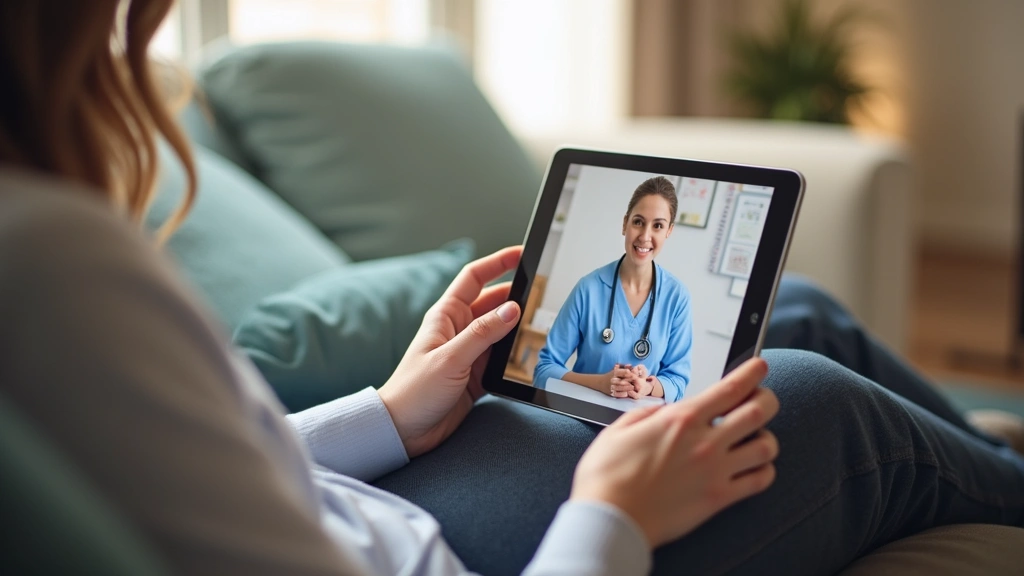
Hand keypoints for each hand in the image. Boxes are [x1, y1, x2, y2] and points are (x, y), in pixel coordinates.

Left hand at [377, 247, 522, 457]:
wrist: (402, 432)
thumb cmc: (414, 392)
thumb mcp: (450, 359)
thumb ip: (483, 333)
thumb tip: (512, 309)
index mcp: (445, 316)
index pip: (474, 278)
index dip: (497, 262)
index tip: (521, 254)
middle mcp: (458, 331)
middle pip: (492, 303)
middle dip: (516, 296)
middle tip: (541, 292)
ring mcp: (468, 353)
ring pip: (500, 332)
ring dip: (517, 329)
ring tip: (541, 324)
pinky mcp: (476, 376)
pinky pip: (501, 359)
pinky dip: (515, 357)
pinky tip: (529, 357)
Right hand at [570, 358, 778, 547]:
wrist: (610, 518)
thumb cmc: (607, 477)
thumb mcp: (619, 429)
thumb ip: (648, 413)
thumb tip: (666, 411)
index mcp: (681, 420)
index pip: (731, 387)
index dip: (752, 372)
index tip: (759, 366)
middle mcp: (704, 442)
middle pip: (759, 411)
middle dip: (767, 399)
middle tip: (763, 399)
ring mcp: (715, 471)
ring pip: (766, 446)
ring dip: (766, 437)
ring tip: (756, 438)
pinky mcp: (718, 499)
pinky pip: (759, 481)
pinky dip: (764, 470)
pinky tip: (754, 467)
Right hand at [608, 364, 636, 397]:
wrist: (600, 382)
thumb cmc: (611, 375)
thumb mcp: (616, 369)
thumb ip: (624, 367)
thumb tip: (630, 365)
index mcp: (614, 373)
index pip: (621, 372)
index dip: (627, 373)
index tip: (633, 374)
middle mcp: (612, 380)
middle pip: (620, 380)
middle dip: (628, 381)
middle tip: (635, 381)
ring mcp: (611, 387)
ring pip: (619, 388)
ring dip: (626, 388)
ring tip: (632, 387)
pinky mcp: (611, 393)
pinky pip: (617, 394)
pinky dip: (621, 394)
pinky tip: (627, 393)